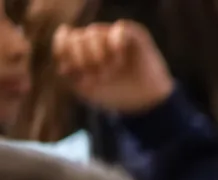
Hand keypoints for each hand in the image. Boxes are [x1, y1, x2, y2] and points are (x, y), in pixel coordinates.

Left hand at [53, 20, 171, 114]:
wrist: (146, 103)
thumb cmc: (115, 95)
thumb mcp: (85, 88)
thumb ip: (68, 70)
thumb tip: (63, 48)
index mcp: (81, 49)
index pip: (63, 40)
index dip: (63, 52)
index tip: (73, 71)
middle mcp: (96, 39)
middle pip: (77, 36)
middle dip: (84, 58)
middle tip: (98, 76)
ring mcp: (114, 36)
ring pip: (94, 32)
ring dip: (100, 55)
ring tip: (111, 71)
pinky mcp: (134, 35)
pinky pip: (119, 29)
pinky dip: (115, 45)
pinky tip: (119, 59)